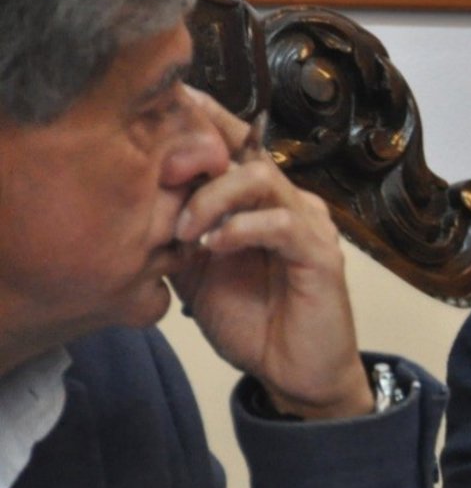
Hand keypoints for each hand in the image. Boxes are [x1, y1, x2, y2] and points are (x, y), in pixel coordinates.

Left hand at [169, 88, 372, 418]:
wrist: (293, 372)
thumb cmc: (252, 322)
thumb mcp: (196, 271)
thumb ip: (177, 233)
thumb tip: (132, 199)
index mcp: (257, 201)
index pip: (230, 144)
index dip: (198, 121)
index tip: (152, 115)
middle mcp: (286, 201)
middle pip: (242, 147)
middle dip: (194, 155)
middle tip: (155, 180)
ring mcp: (308, 224)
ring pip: (261, 177)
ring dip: (212, 197)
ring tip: (184, 230)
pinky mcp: (321, 254)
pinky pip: (282, 224)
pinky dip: (241, 229)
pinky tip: (213, 247)